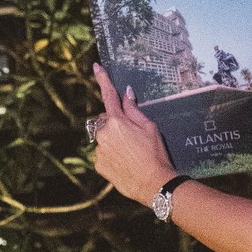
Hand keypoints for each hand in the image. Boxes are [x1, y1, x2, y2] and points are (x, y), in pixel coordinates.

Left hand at [89, 65, 174, 206]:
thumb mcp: (150, 128)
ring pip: (105, 139)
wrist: (153, 184)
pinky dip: (112, 156)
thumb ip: (134, 110)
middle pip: (107, 121)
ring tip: (132, 154)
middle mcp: (103, 133)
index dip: (103, 79)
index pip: (109, 96)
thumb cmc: (155, 155)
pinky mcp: (98, 164)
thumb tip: (127, 95)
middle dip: (117, 124)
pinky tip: (126, 163)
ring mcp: (99, 150)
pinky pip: (103, 154)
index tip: (96, 67)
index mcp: (117, 121)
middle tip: (134, 138)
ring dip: (114, 142)